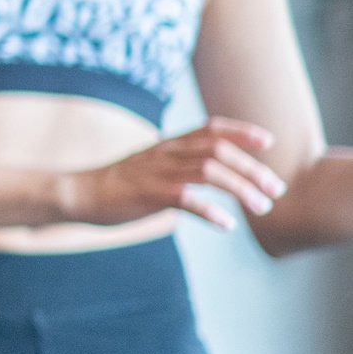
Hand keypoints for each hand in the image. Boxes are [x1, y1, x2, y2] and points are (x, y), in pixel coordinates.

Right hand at [62, 118, 284, 230]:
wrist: (78, 193)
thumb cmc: (116, 185)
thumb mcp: (149, 166)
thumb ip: (177, 166)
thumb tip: (206, 175)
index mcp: (168, 145)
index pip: (210, 129)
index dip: (242, 131)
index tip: (267, 141)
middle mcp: (166, 154)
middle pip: (219, 150)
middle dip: (253, 169)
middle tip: (275, 189)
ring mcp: (157, 173)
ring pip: (209, 172)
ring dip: (241, 189)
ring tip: (261, 207)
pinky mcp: (149, 194)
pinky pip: (187, 199)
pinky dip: (212, 211)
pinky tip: (227, 224)